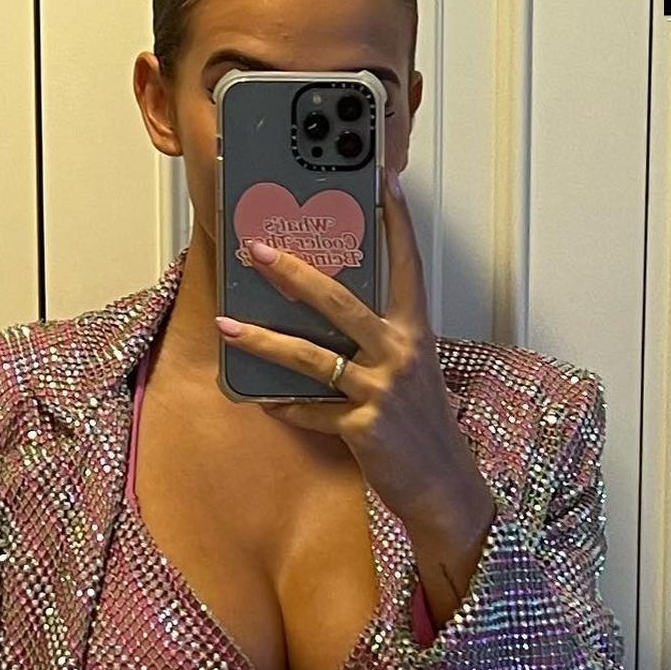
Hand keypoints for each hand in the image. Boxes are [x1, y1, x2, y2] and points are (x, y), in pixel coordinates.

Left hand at [214, 165, 495, 547]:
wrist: (442, 486)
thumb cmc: (422, 429)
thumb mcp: (411, 376)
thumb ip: (379, 346)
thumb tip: (328, 324)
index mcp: (415, 334)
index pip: (407, 267)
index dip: (397, 224)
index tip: (384, 183)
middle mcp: (400, 355)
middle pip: (339, 303)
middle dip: (294, 273)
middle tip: (259, 249)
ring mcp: (381, 391)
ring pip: (311, 357)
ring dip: (264, 340)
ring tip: (228, 325)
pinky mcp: (363, 427)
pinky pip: (312, 412)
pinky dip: (287, 408)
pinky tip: (264, 402)